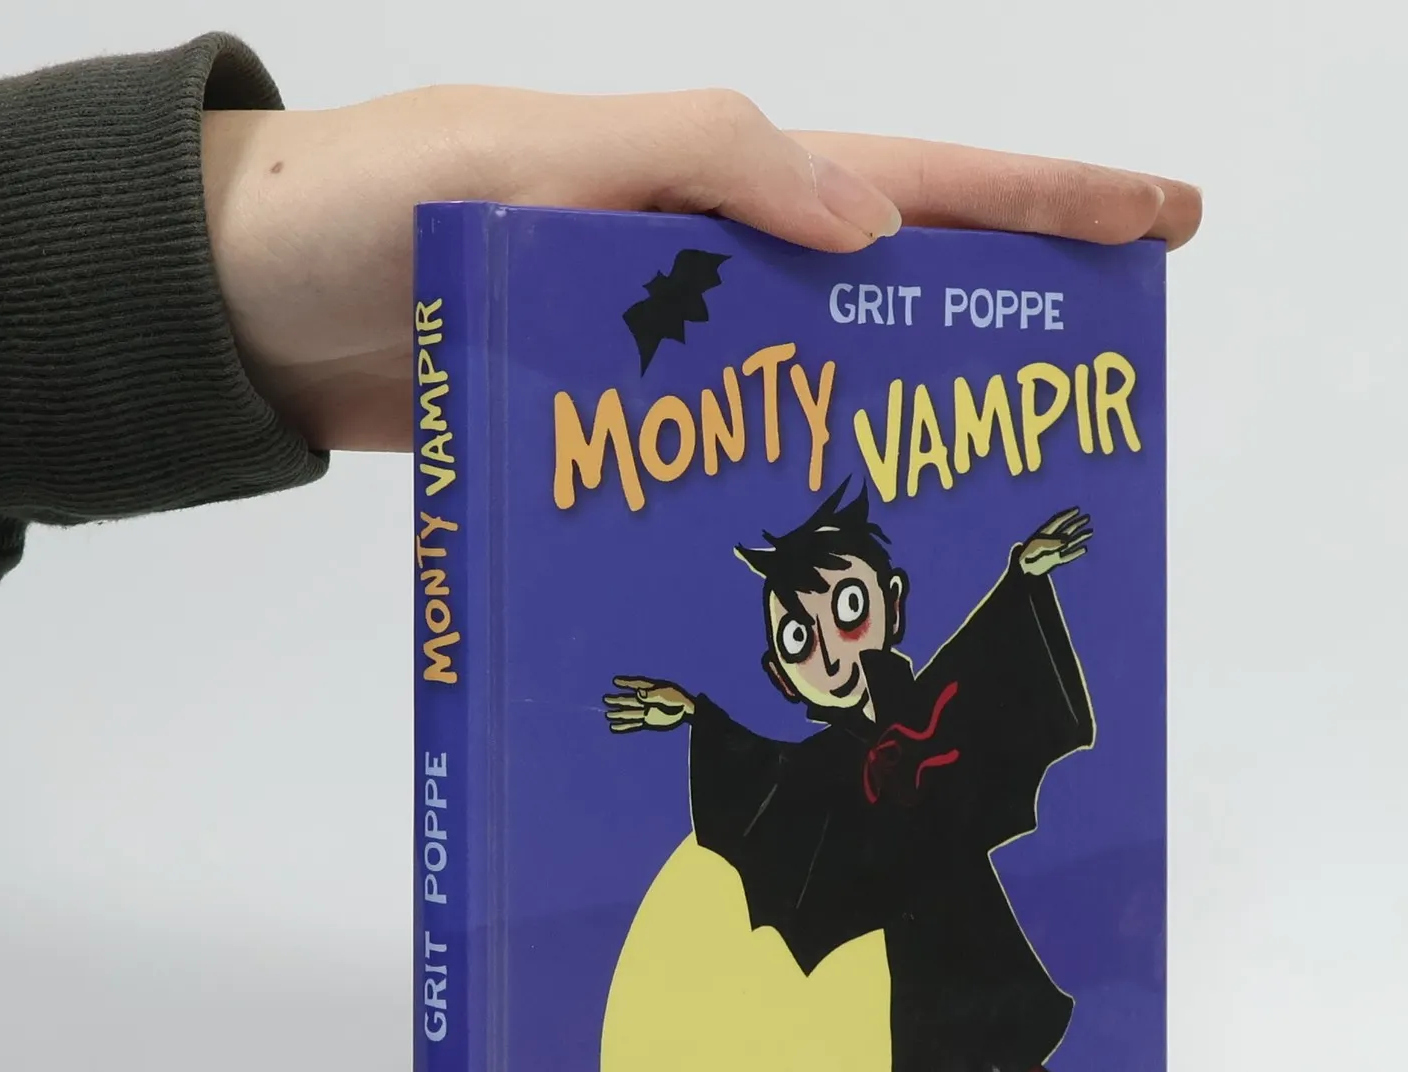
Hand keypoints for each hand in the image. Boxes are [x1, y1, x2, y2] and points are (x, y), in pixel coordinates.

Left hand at [201, 88, 1200, 452]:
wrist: (246, 307)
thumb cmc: (373, 204)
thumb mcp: (539, 158)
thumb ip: (706, 167)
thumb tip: (874, 224)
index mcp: (715, 186)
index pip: (916, 185)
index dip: (1046, 201)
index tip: (1162, 218)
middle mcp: (709, 276)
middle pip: (895, 302)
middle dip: (1003, 337)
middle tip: (1095, 403)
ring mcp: (665, 368)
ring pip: (818, 402)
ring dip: (900, 448)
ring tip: (986, 516)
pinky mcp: (612, 443)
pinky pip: (723, 474)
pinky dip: (781, 512)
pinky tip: (828, 577)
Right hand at [604, 677, 695, 731]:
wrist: (688, 711)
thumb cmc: (678, 699)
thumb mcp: (666, 695)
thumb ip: (651, 695)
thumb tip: (638, 694)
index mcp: (650, 688)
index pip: (635, 684)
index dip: (625, 682)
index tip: (614, 681)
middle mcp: (646, 700)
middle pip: (629, 699)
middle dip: (617, 699)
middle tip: (605, 699)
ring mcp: (646, 711)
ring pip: (629, 713)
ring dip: (618, 714)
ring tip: (606, 715)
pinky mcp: (648, 722)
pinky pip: (634, 724)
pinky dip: (624, 727)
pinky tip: (613, 727)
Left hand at [1018, 509, 1091, 576]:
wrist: (1021, 571)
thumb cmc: (1026, 556)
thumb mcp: (1039, 547)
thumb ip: (1053, 542)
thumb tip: (1067, 540)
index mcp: (1044, 533)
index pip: (1058, 520)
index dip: (1067, 514)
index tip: (1077, 509)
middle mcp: (1050, 541)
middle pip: (1066, 529)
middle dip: (1077, 523)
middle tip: (1088, 517)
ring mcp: (1053, 551)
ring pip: (1070, 542)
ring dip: (1080, 536)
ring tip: (1091, 531)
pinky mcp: (1055, 561)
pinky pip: (1068, 556)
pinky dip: (1076, 553)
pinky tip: (1085, 549)